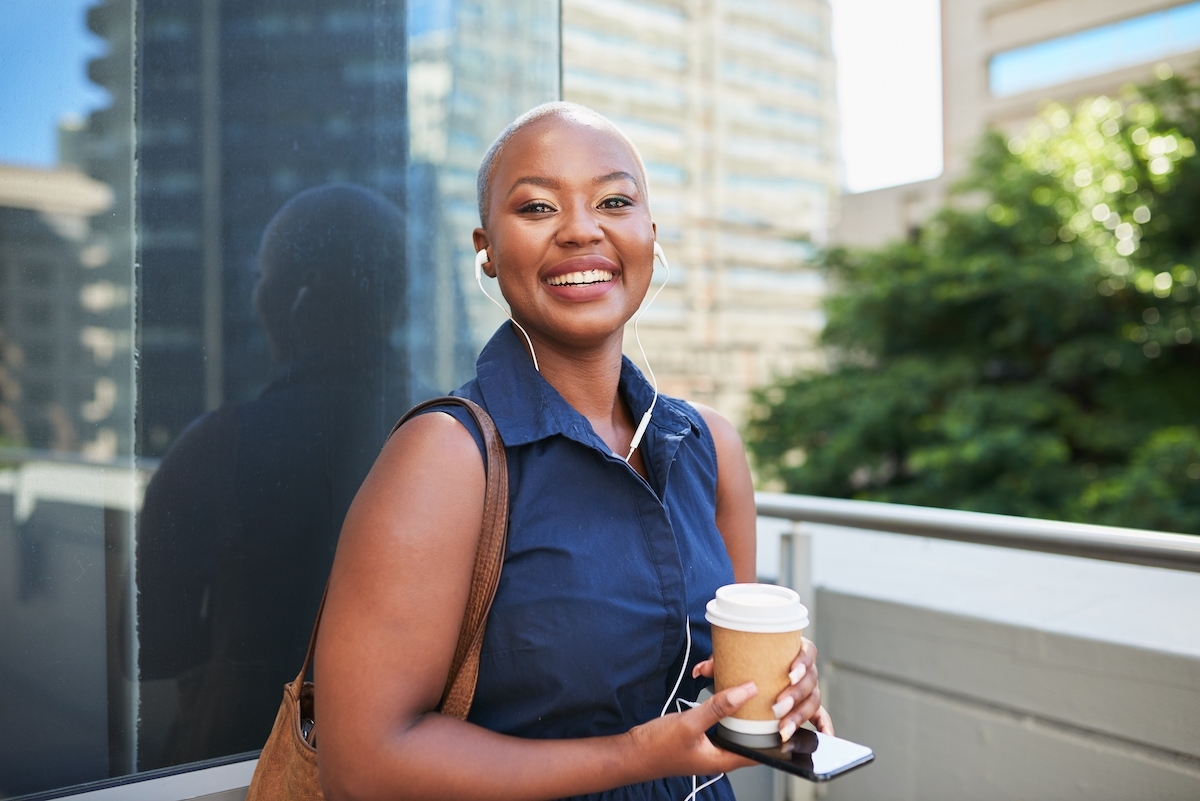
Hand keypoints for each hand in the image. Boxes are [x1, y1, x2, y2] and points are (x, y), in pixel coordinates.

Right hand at [627, 682, 760, 777]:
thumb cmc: (656, 747)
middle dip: (755, 716)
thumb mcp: (689, 724)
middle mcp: (718, 754)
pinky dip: (721, 707)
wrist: (630, 752)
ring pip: (731, 726)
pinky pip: (717, 722)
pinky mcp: (698, 738)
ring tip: (745, 689)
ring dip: (737, 709)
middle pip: (747, 736)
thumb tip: (746, 691)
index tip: (782, 712)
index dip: (773, 734)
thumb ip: (718, 707)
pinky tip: (720, 693)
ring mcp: (708, 746)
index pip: (759, 751)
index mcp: (722, 759)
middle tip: (764, 694)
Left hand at [691, 637, 833, 740]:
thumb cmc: (747, 660)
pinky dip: (824, 725)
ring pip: (813, 701)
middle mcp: (805, 669)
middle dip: (796, 695)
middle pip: (810, 681)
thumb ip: (718, 663)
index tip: (789, 673)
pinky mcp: (807, 706)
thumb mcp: (732, 660)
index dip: (802, 662)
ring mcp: (808, 689)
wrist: (752, 666)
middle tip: (779, 706)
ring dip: (800, 716)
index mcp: (793, 650)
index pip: (807, 652)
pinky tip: (825, 735)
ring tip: (783, 728)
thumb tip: (701, 671)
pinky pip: (821, 716)